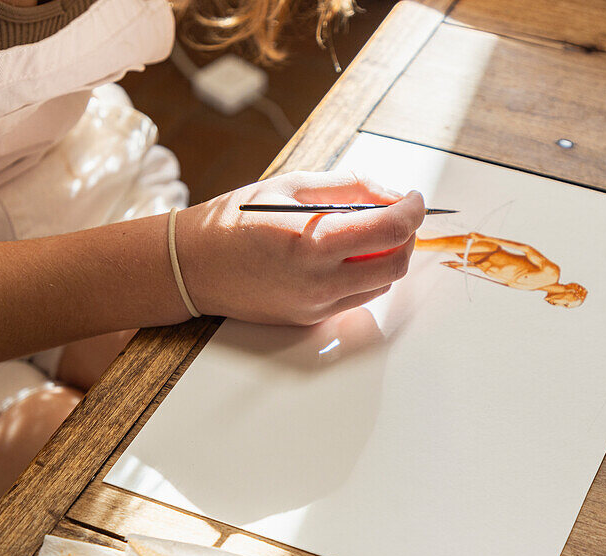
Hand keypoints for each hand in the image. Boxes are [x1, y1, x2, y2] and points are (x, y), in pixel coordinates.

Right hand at [175, 171, 424, 324]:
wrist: (191, 267)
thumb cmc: (233, 221)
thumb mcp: (289, 186)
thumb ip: (347, 187)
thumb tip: (391, 193)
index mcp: (313, 243)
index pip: (389, 229)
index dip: (412, 210)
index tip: (415, 198)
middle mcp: (319, 282)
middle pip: (395, 264)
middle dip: (407, 236)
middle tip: (399, 214)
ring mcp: (316, 306)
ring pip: (381, 285)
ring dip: (388, 257)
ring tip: (371, 231)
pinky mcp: (311, 319)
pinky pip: (356, 298)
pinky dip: (366, 274)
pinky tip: (348, 254)